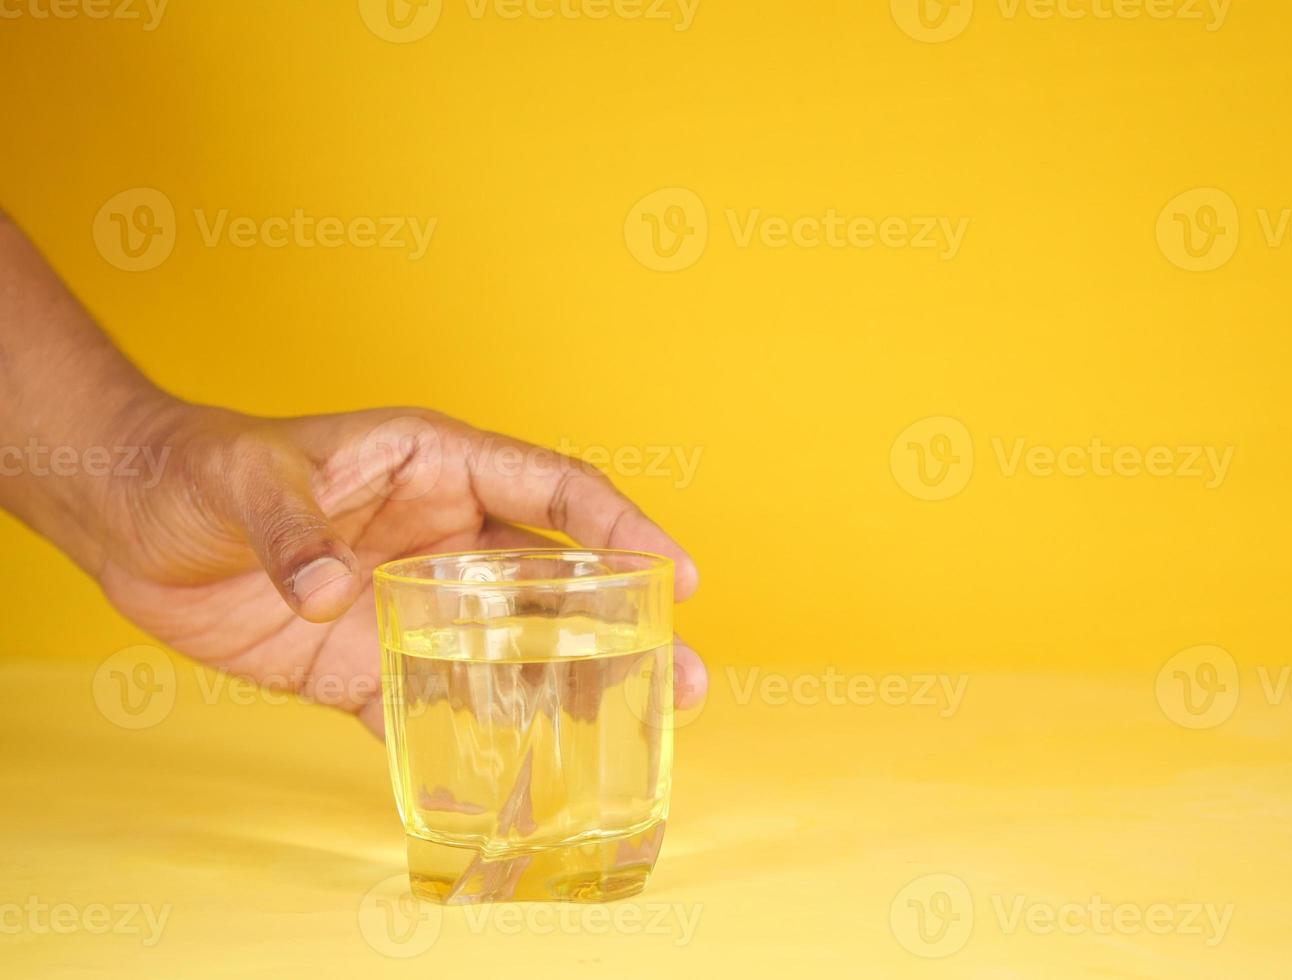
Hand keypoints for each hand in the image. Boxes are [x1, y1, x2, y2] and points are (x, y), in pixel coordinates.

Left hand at [91, 400, 707, 735]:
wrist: (133, 520)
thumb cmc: (200, 467)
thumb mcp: (249, 478)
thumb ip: (295, 530)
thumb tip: (333, 596)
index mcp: (440, 466)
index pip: (555, 489)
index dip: (622, 527)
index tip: (679, 572)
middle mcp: (444, 536)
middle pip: (558, 580)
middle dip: (626, 625)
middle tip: (688, 672)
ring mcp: (412, 602)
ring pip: (515, 645)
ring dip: (576, 683)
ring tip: (639, 722)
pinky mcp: (367, 660)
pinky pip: (436, 701)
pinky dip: (475, 736)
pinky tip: (522, 769)